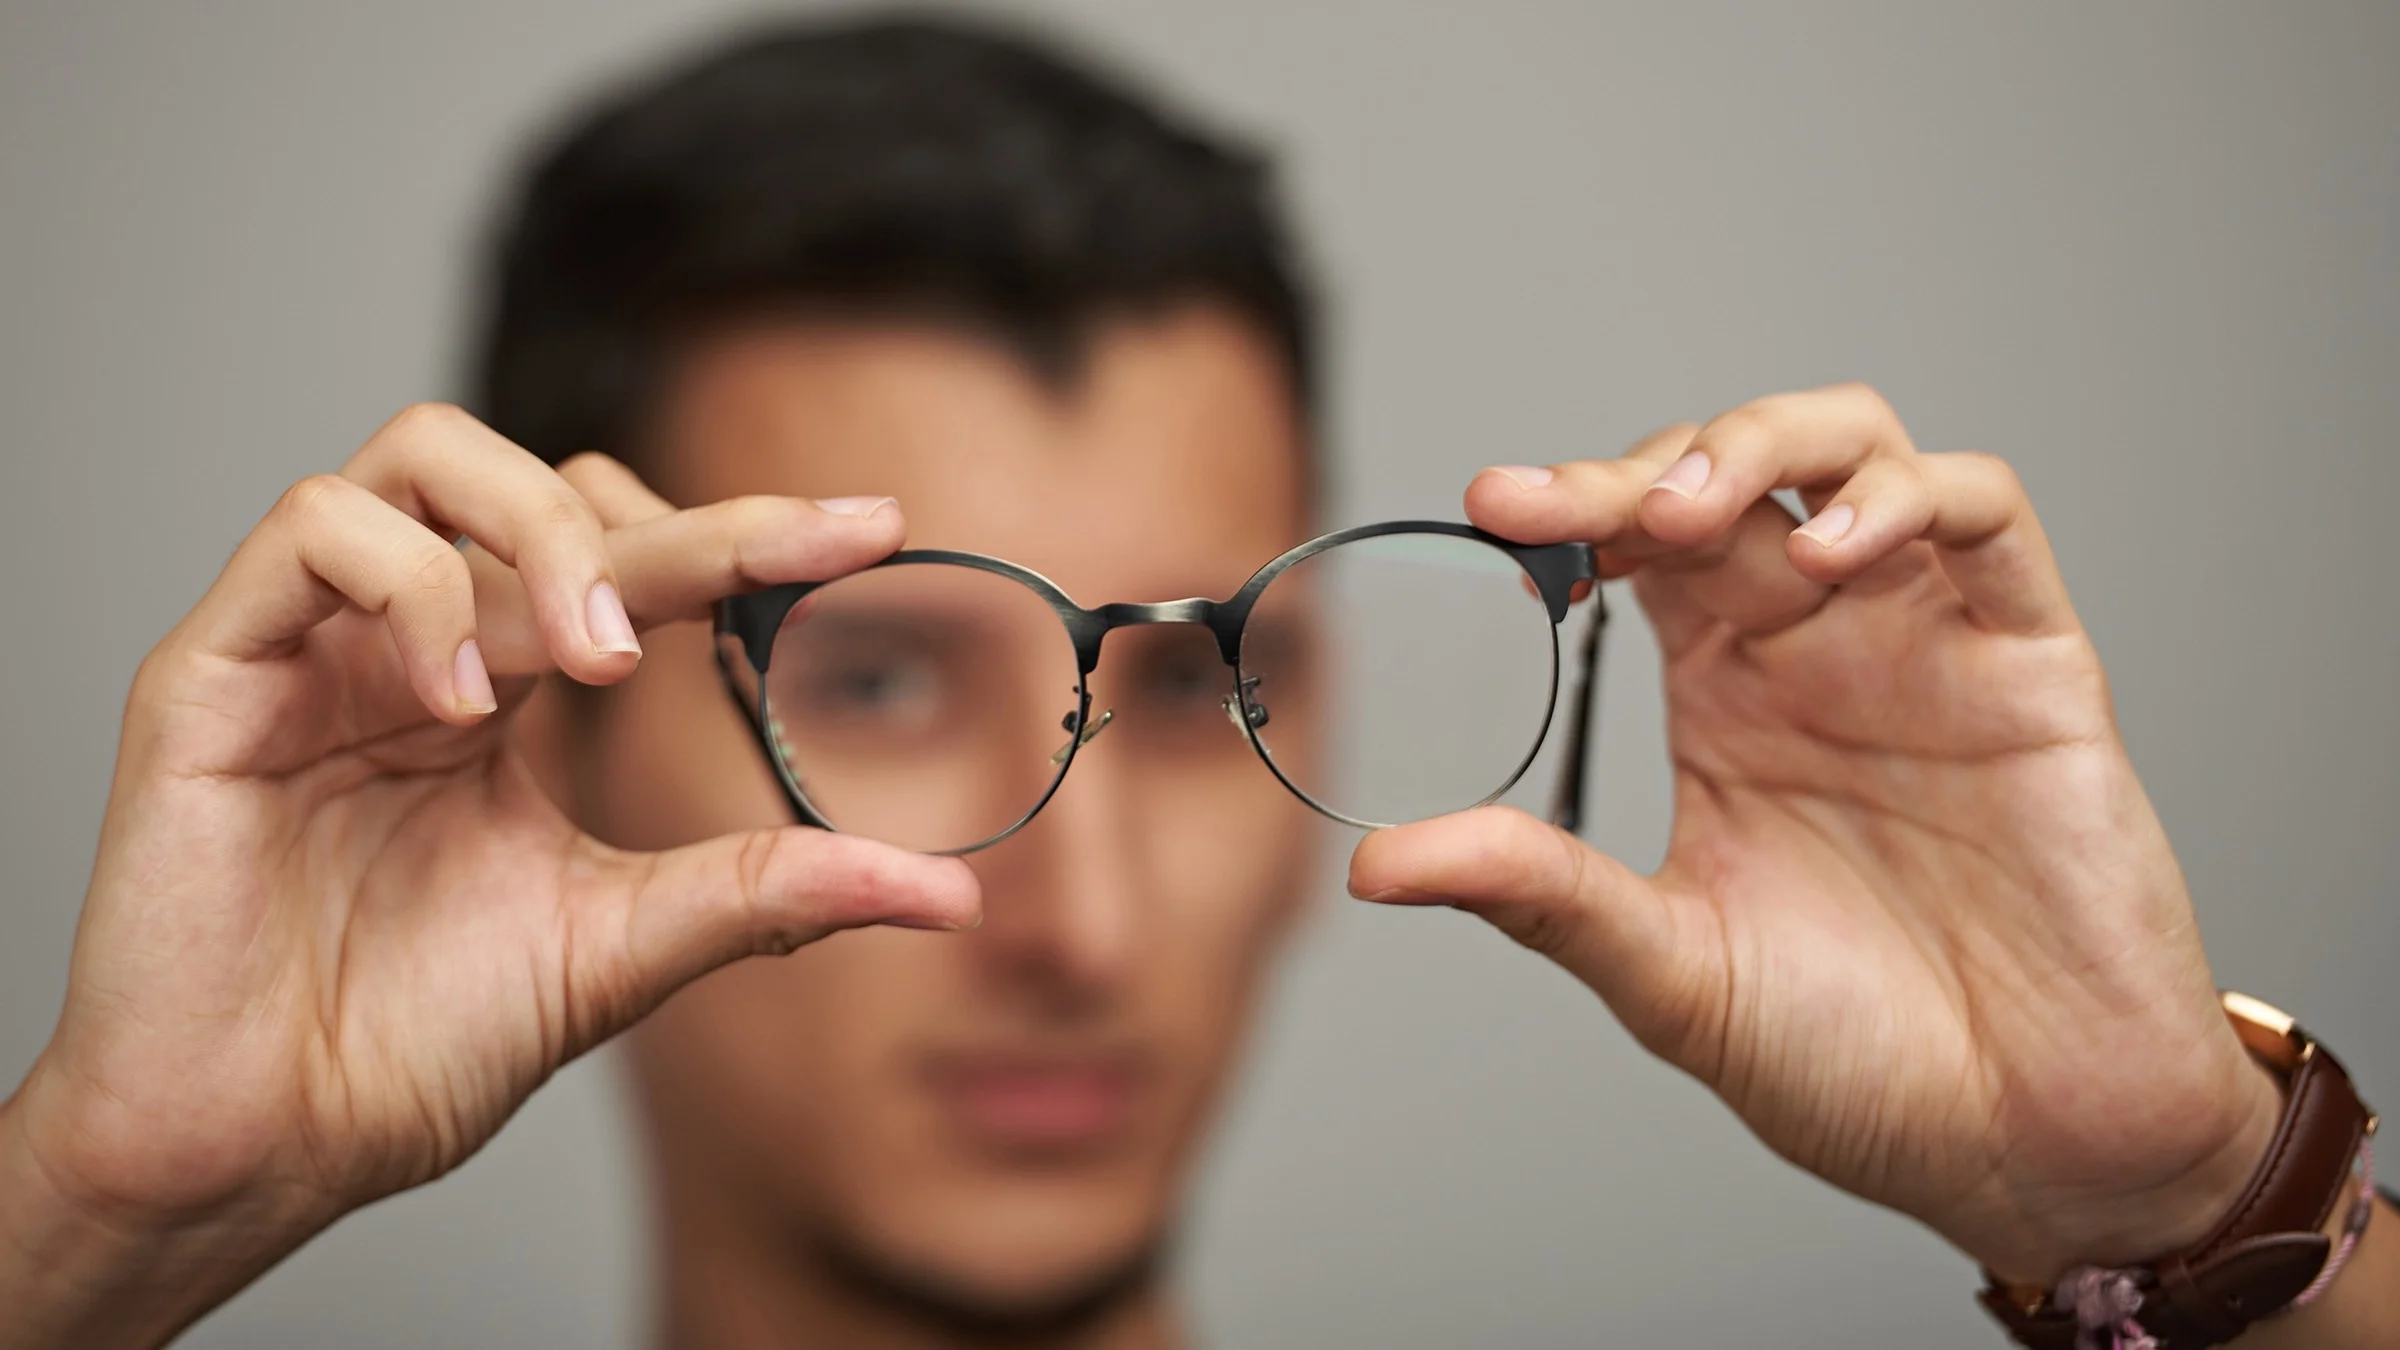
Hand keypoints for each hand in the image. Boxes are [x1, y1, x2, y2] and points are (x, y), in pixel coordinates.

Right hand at [0, 405, 978, 1348]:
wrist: (266, 1141)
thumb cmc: (412, 1044)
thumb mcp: (621, 947)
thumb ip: (767, 892)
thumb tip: (947, 892)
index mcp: (505, 695)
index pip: (631, 564)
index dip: (745, 532)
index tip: (871, 527)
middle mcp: (413, 646)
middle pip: (542, 488)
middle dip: (666, 524)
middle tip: (750, 578)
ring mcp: (313, 646)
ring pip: (422, 457)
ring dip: (538, 535)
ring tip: (597, 656)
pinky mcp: (215, 668)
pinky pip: (314, 530)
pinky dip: (415, 589)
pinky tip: (462, 701)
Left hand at [1350, 384, 2280, 1281]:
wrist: (2027, 1153)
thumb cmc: (1859, 1063)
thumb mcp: (1671, 971)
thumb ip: (1539, 896)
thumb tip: (1374, 865)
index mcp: (1724, 696)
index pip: (1638, 545)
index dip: (1570, 509)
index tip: (1488, 510)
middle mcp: (1819, 646)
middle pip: (1733, 472)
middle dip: (1647, 466)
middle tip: (1559, 510)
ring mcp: (1927, 643)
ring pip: (1858, 450)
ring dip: (1768, 445)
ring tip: (1691, 513)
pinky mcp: (2035, 664)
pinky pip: (1987, 518)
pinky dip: (1908, 499)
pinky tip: (1833, 555)